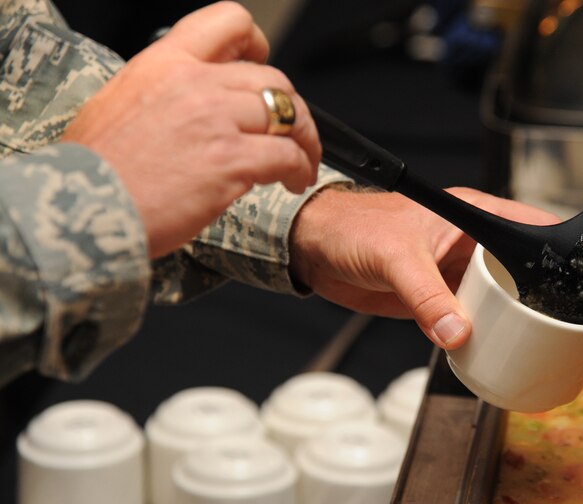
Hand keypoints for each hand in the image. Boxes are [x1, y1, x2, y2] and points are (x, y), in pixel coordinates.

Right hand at [61, 2, 320, 257]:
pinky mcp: (230, 161)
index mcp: (164, 62)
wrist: (83, 208)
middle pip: (273, 78)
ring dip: (305, 141)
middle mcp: (194, 83)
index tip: (261, 68)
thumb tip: (195, 100)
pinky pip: (287, 155)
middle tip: (293, 135)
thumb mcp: (121, 102)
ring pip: (289, 115)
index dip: (257, 45)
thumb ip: (165, 91)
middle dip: (292, 109)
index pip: (229, 22)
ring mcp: (215, 120)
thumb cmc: (97, 168)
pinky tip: (292, 184)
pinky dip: (299, 169)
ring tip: (301, 165)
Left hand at [289, 187, 561, 349]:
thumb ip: (426, 296)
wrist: (316, 249)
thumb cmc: (353, 229)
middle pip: (527, 271)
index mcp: (474, 217)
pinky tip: (500, 353)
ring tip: (551, 346)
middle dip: (552, 299)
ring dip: (521, 321)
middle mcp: (473, 245)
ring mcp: (458, 273)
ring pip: (503, 299)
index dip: (565, 254)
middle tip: (580, 327)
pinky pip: (473, 319)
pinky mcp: (440, 298)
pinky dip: (486, 336)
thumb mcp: (395, 259)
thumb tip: (458, 334)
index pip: (534, 230)